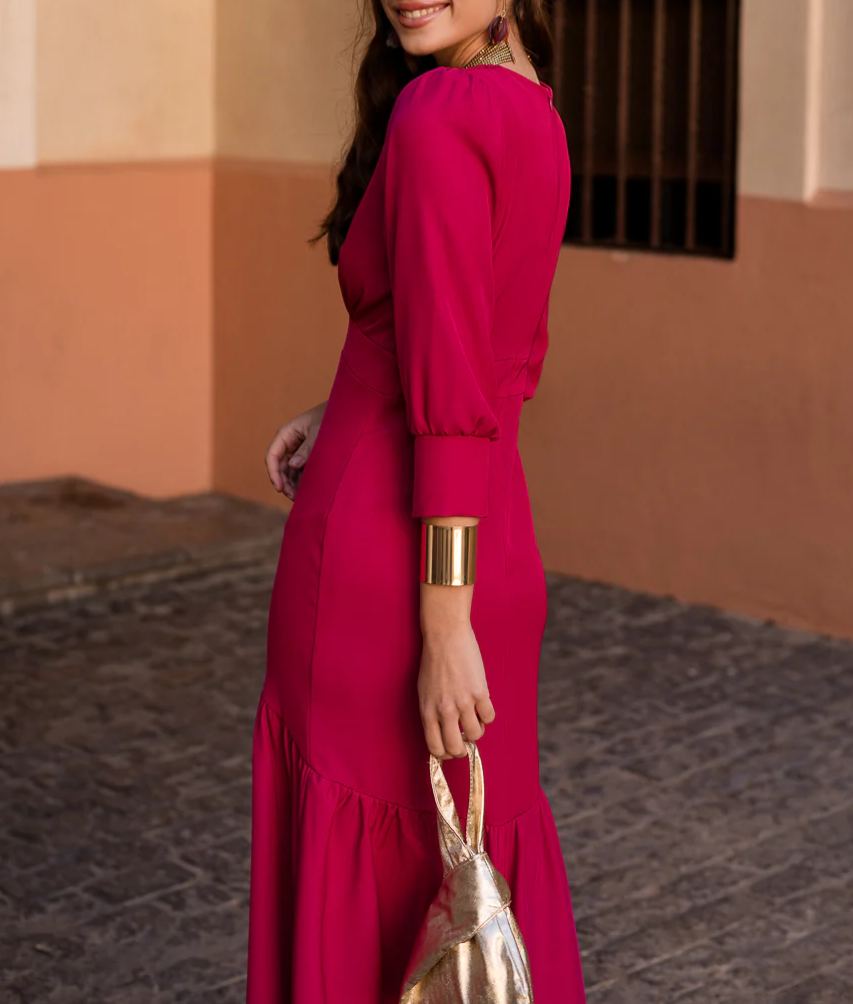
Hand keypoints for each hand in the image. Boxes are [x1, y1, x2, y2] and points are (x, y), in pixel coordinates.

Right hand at [265, 401, 327, 499]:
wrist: (348, 413)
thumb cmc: (332, 417)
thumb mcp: (319, 433)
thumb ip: (307, 449)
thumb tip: (293, 465)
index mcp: (287, 433)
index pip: (272, 455)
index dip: (274, 473)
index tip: (280, 488)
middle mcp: (290, 442)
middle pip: (280, 466)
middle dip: (284, 482)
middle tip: (293, 497)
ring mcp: (298, 449)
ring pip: (289, 470)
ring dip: (293, 483)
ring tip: (301, 497)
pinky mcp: (308, 455)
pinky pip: (301, 469)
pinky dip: (302, 480)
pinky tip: (307, 490)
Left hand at [417, 617, 496, 759]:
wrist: (445, 636)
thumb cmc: (432, 662)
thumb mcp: (424, 692)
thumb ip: (432, 713)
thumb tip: (443, 732)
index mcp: (428, 712)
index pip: (436, 748)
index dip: (445, 754)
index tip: (451, 747)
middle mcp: (445, 711)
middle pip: (456, 748)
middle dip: (463, 749)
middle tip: (465, 738)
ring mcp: (463, 702)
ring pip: (476, 735)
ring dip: (477, 730)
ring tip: (474, 717)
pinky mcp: (480, 692)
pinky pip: (489, 717)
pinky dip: (487, 715)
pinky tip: (482, 704)